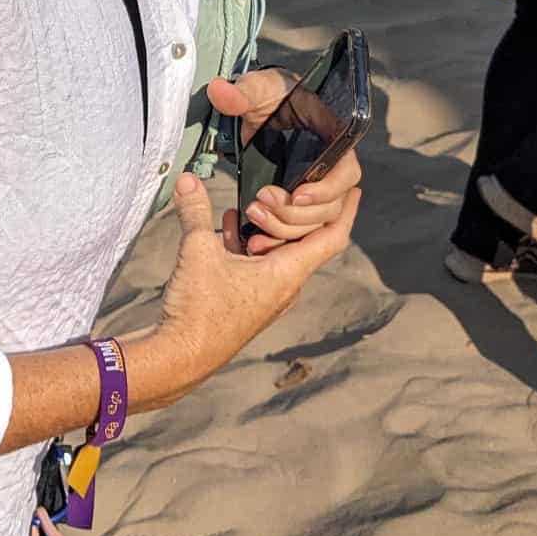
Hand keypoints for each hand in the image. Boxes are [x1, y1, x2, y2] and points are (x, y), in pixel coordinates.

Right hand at [144, 170, 358, 405]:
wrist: (181, 357)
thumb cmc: (200, 313)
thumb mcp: (198, 251)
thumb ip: (195, 211)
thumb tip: (187, 179)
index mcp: (287, 275)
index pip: (331, 238)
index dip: (345, 212)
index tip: (355, 190)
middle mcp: (284, 287)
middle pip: (304, 242)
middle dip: (293, 212)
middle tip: (280, 190)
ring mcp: (266, 296)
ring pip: (278, 252)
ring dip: (268, 227)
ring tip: (252, 204)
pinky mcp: (247, 301)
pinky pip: (258, 265)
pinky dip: (248, 243)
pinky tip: (228, 226)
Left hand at [208, 69, 363, 255]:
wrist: (263, 107)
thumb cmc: (269, 94)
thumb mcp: (257, 88)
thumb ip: (241, 92)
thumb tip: (219, 90)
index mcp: (333, 141)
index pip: (347, 174)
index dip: (327, 189)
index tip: (297, 195)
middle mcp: (329, 170)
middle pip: (330, 207)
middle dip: (295, 213)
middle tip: (262, 202)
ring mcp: (314, 189)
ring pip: (314, 224)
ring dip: (285, 228)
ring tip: (254, 215)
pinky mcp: (295, 203)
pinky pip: (296, 231)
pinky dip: (278, 238)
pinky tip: (254, 240)